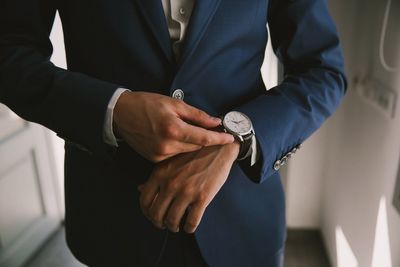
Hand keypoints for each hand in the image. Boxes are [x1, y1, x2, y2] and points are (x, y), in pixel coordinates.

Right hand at [113, 91, 233, 161]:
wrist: (121, 114)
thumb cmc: (147, 104)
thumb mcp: (173, 104)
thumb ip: (197, 115)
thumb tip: (215, 122)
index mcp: (173, 129)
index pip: (203, 138)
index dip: (219, 138)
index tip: (230, 138)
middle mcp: (167, 145)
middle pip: (197, 146)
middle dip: (206, 138)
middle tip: (212, 129)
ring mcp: (160, 155)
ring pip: (187, 151)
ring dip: (192, 143)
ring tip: (189, 131)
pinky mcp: (154, 159)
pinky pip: (175, 155)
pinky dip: (180, 147)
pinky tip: (177, 138)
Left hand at [138, 141, 239, 232]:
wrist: (218, 148)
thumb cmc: (194, 154)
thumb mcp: (170, 161)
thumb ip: (155, 176)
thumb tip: (139, 189)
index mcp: (160, 173)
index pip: (144, 200)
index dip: (146, 213)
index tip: (152, 216)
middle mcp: (170, 183)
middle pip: (156, 214)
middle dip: (159, 223)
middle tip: (164, 224)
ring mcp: (186, 191)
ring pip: (172, 220)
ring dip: (173, 227)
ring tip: (176, 226)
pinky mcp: (202, 197)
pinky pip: (191, 221)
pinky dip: (189, 228)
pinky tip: (189, 226)